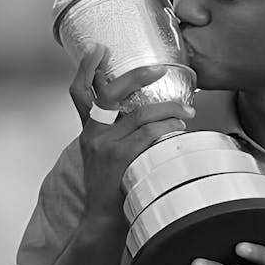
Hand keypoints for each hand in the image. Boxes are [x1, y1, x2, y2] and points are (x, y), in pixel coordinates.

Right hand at [69, 45, 194, 225]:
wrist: (101, 217)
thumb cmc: (109, 184)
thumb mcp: (102, 153)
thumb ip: (114, 131)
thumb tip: (142, 111)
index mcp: (88, 128)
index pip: (78, 91)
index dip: (85, 67)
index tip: (99, 47)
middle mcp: (93, 133)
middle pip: (110, 92)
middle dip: (136, 76)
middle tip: (159, 69)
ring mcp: (105, 145)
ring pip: (140, 114)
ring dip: (168, 109)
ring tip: (186, 110)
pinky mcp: (120, 158)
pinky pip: (148, 134)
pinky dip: (167, 127)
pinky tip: (179, 127)